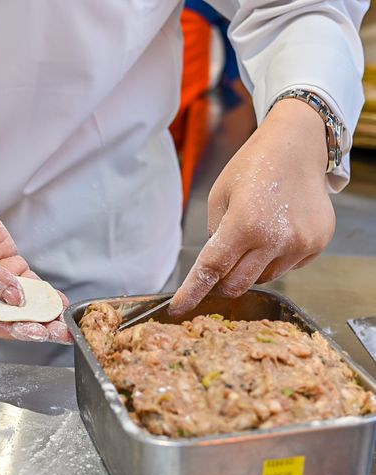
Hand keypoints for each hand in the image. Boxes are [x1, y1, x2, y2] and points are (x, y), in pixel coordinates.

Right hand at [0, 187, 71, 343]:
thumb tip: (14, 298)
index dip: (11, 329)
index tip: (35, 332)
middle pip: (8, 316)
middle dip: (34, 325)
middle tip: (58, 332)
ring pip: (21, 302)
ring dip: (42, 312)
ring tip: (64, 322)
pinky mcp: (7, 264)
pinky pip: (27, 283)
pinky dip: (43, 292)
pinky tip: (58, 300)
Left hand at [170, 98, 334, 315]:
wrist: (299, 146)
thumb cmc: (253, 166)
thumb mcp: (220, 196)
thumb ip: (214, 234)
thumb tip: (214, 266)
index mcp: (245, 225)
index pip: (212, 269)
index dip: (192, 292)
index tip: (177, 308)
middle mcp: (276, 240)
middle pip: (237, 283)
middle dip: (220, 281)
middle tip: (217, 265)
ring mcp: (301, 245)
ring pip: (263, 278)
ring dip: (250, 267)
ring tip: (255, 232)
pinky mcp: (318, 245)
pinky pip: (287, 267)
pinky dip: (275, 258)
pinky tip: (277, 230)